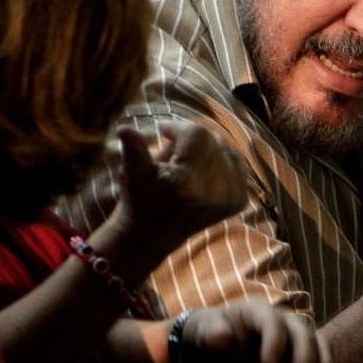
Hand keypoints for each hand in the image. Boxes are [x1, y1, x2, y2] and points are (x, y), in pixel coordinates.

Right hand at [114, 122, 247, 246]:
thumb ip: (132, 151)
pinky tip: (203, 172)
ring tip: (185, 165)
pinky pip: (236, 164)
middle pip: (212, 139)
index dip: (177, 127)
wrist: (153, 235)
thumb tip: (124, 129)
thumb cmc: (140, 199)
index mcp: (187, 182)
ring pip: (225, 149)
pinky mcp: (238, 201)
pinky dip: (221, 162)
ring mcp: (229, 198)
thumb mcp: (132, 174)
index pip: (196, 133)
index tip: (162, 130)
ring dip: (206, 150)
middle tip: (173, 152)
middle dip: (191, 139)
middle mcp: (213, 192)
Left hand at [181, 301, 333, 362]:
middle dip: (302, 360)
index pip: (274, 322)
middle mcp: (284, 320)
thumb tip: (218, 336)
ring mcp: (298, 336)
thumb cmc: (213, 333)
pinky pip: (323, 362)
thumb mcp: (205, 330)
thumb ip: (212, 332)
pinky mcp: (305, 353)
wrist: (224, 339)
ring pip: (320, 348)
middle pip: (304, 334)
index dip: (275, 344)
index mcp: (259, 311)